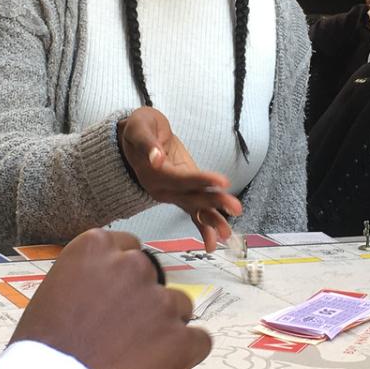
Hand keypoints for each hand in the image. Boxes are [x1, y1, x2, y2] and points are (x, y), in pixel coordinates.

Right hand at [13, 229, 210, 368]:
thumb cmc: (43, 356)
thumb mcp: (53, 296)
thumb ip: (87, 283)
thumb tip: (106, 292)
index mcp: (95, 249)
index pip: (128, 249)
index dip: (123, 281)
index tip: (117, 300)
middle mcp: (132, 267)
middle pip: (155, 279)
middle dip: (144, 304)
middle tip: (124, 336)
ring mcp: (160, 301)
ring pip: (180, 308)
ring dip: (165, 329)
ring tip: (135, 359)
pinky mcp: (181, 338)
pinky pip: (199, 341)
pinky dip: (184, 357)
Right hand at [118, 107, 242, 249]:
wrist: (134, 141)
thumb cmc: (139, 129)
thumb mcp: (139, 128)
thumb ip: (147, 143)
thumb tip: (156, 157)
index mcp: (154, 173)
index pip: (180, 178)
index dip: (201, 180)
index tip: (222, 181)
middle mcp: (163, 189)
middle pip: (191, 197)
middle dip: (214, 202)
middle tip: (235, 206)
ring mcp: (173, 194)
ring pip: (194, 209)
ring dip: (213, 220)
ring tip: (227, 233)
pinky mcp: (182, 194)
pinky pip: (193, 214)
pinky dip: (204, 227)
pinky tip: (216, 240)